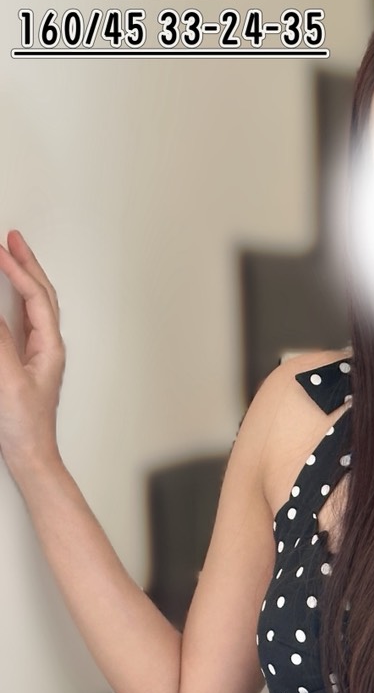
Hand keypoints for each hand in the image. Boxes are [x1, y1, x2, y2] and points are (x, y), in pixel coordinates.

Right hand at [0, 230, 66, 473]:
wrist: (31, 455)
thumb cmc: (25, 425)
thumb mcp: (8, 380)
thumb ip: (0, 343)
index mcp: (50, 347)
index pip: (34, 297)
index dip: (17, 271)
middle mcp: (48, 346)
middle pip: (40, 294)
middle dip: (26, 263)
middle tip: (11, 238)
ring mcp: (38, 353)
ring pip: (33, 305)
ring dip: (22, 277)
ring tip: (9, 255)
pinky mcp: (25, 361)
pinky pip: (22, 320)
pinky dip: (14, 298)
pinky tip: (6, 294)